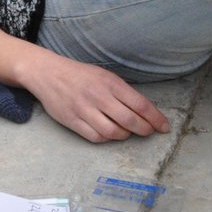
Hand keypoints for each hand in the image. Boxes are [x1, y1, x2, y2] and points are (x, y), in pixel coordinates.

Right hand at [22, 50, 171, 142]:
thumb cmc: (80, 75)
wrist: (47, 73)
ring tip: (126, 131)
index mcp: (109, 83)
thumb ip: (123, 92)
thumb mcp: (104, 76)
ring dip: (125, 135)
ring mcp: (84, 109)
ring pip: (113, 132)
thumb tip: (145, 112)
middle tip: (148, 131)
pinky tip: (108, 132)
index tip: (164, 127)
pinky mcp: (72, 120)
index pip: (140, 104)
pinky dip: (106, 138)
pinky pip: (96, 137)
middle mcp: (98, 96)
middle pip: (130, 121)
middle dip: (144, 130)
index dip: (156, 119)